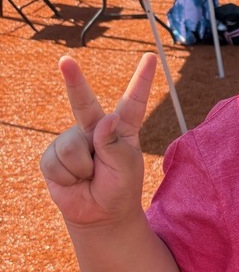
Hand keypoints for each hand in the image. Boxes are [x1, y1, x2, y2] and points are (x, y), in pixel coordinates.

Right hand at [40, 53, 156, 227]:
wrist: (99, 214)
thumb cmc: (119, 189)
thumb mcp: (126, 169)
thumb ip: (116, 145)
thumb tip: (105, 119)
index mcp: (122, 129)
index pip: (133, 101)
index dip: (142, 80)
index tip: (151, 57)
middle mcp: (95, 129)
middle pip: (84, 102)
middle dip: (74, 80)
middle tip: (66, 61)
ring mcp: (73, 140)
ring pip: (72, 147)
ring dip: (82, 169)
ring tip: (90, 177)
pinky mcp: (54, 156)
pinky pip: (58, 162)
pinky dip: (69, 177)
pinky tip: (75, 182)